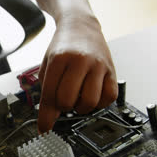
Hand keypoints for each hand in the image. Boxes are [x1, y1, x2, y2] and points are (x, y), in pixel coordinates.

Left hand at [37, 16, 117, 132]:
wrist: (81, 26)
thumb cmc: (63, 47)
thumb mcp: (48, 65)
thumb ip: (47, 90)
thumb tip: (49, 120)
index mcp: (59, 59)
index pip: (49, 95)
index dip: (45, 116)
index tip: (44, 129)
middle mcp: (80, 61)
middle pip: (68, 101)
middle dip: (63, 108)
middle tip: (63, 102)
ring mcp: (98, 65)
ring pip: (90, 102)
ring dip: (81, 108)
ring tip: (77, 99)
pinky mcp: (112, 70)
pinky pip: (109, 98)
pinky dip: (100, 103)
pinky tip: (92, 95)